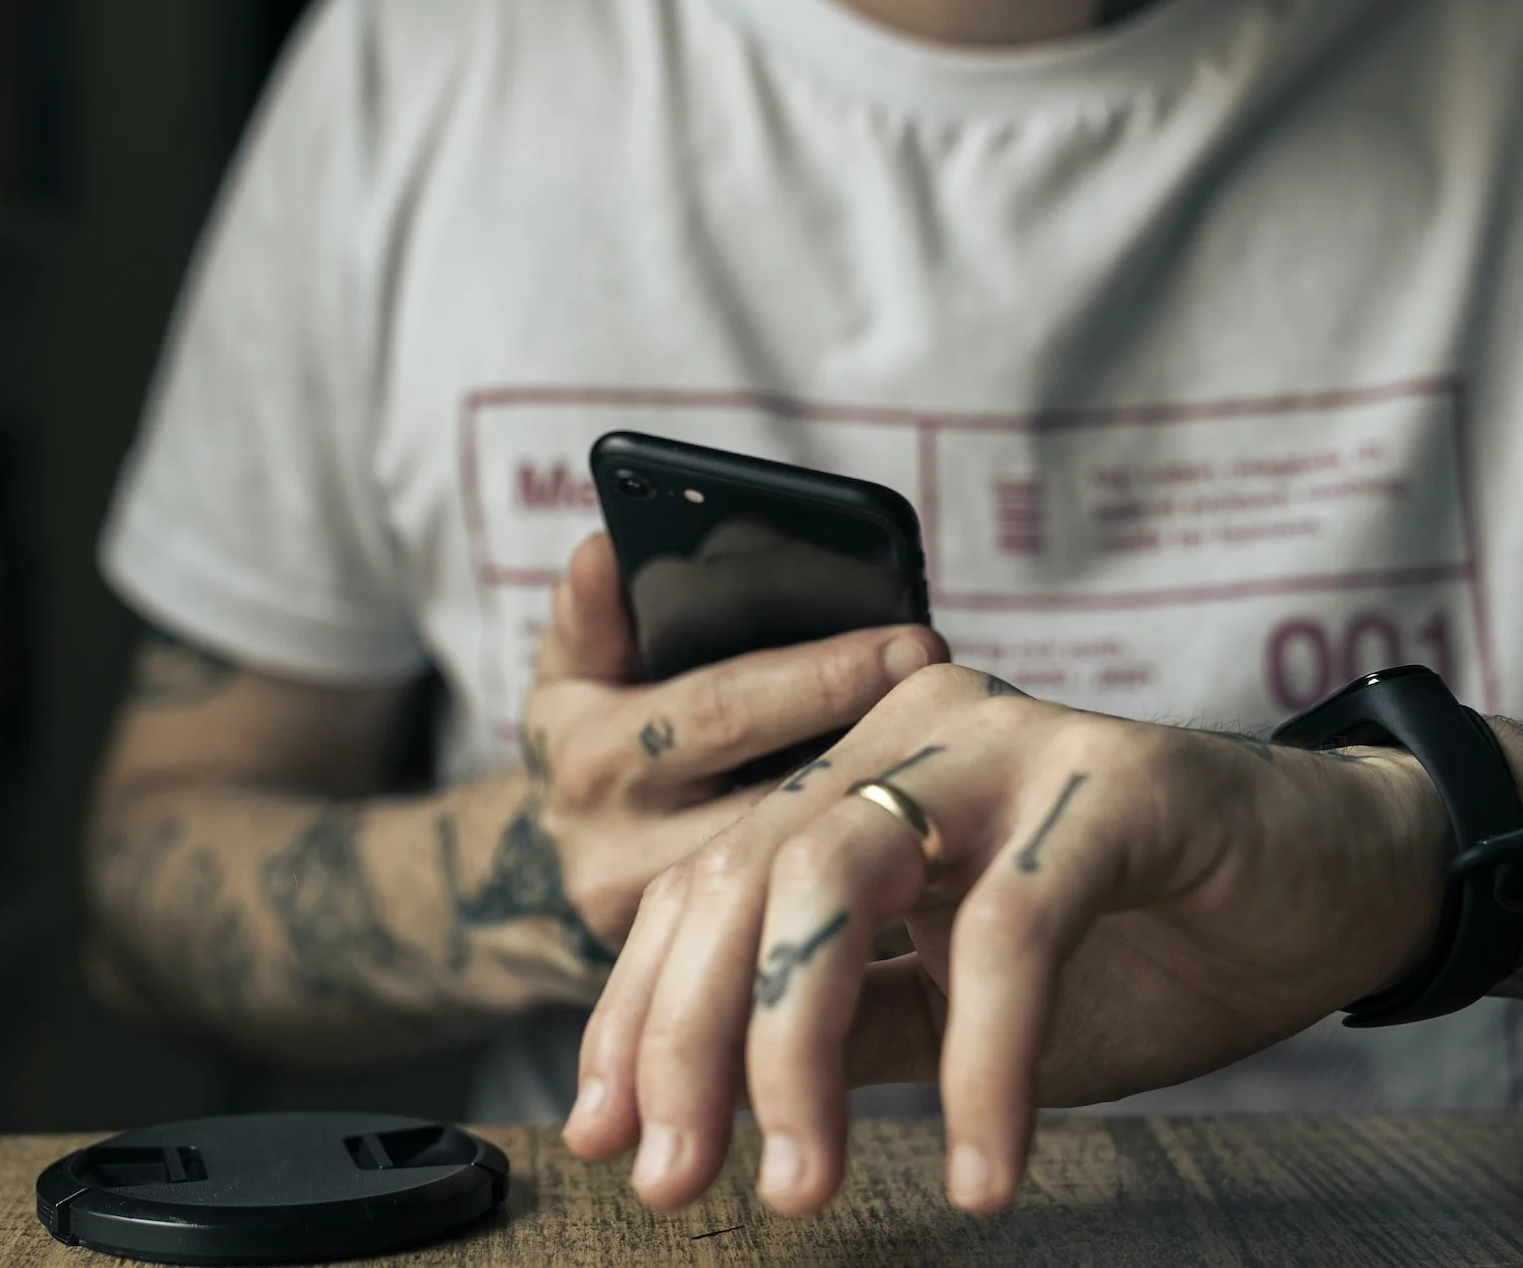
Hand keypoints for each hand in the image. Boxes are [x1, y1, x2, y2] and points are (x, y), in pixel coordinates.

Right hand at [525, 535, 945, 950]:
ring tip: (962, 762)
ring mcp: (663, 925)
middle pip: (773, 800)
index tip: (916, 642)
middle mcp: (617, 848)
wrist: (557, 869)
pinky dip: (866, 879)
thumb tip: (605, 549)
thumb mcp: (575, 670)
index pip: (723, 709)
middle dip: (876, 744)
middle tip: (965, 702)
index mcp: (593, 753)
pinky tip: (933, 836)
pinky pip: (800, 923)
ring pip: (795, 872)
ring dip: (879, 817)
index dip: (824, 678)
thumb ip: (591, 611)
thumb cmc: (595, 736)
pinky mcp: (704, 974)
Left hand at [561, 664, 1448, 1214]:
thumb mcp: (965, 1008)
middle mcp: (915, 734)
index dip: (641, 1010)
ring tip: (802, 1185)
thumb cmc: (1152, 946)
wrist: (1343, 886)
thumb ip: (852, 1026)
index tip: (605, 1136)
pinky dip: (980, 1062)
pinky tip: (983, 1169)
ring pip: (839, 869)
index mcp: (864, 775)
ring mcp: (1013, 742)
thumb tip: (713, 1100)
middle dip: (688, 1036)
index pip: (709, 881)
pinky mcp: (1117, 778)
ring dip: (796, 1041)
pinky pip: (1009, 928)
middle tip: (680, 1180)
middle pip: (747, 870)